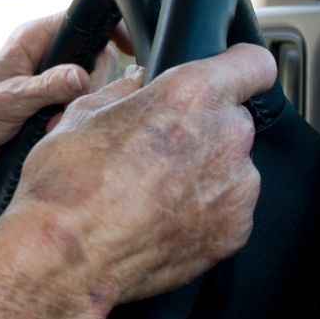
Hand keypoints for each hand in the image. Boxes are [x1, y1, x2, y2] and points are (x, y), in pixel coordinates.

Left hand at [0, 14, 133, 232]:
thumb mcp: (11, 100)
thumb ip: (47, 87)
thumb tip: (81, 77)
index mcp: (32, 38)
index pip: (81, 20)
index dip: (109, 30)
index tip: (130, 46)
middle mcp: (45, 51)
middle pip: (96, 55)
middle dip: (91, 83)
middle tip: (71, 107)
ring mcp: (51, 73)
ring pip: (92, 80)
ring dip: (81, 104)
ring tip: (52, 122)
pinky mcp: (54, 95)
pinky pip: (81, 99)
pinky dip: (74, 114)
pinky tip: (54, 127)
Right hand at [0, 42, 274, 318]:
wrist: (65, 255)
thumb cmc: (68, 184)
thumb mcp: (82, 113)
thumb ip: (123, 92)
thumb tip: (133, 85)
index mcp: (192, 94)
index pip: (254, 63)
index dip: (240, 68)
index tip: (229, 78)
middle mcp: (226, 137)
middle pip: (233, 120)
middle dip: (203, 129)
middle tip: (158, 148)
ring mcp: (236, 189)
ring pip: (231, 167)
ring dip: (203, 172)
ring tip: (152, 192)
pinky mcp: (234, 232)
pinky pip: (228, 210)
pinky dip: (203, 212)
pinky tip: (161, 219)